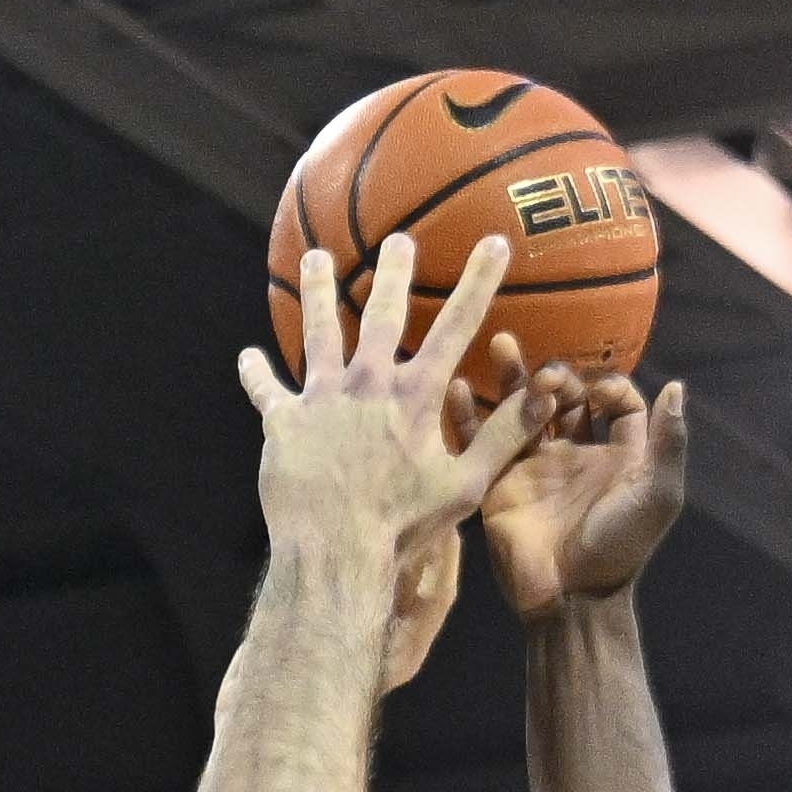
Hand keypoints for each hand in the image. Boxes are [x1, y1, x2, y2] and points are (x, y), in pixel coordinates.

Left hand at [240, 226, 550, 636]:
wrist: (333, 550)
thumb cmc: (403, 525)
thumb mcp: (465, 485)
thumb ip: (503, 435)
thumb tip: (545, 393)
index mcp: (414, 397)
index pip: (455, 328)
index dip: (477, 283)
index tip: (493, 243)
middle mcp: (367, 384)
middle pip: (382, 314)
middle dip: (393, 273)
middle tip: (397, 241)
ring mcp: (321, 399)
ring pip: (318, 332)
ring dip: (319, 292)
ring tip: (316, 259)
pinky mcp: (283, 423)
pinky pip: (266, 391)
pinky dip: (255, 374)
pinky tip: (246, 357)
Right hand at [480, 367, 688, 615]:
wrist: (569, 595)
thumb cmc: (619, 546)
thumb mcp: (657, 495)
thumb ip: (668, 442)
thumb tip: (677, 386)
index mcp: (616, 456)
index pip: (617, 404)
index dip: (611, 388)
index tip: (599, 394)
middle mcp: (574, 454)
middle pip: (565, 398)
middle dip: (557, 376)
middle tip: (548, 378)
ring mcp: (534, 466)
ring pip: (522, 410)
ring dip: (513, 377)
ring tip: (501, 345)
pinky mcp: (499, 482)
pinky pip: (483, 441)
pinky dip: (468, 414)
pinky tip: (461, 385)